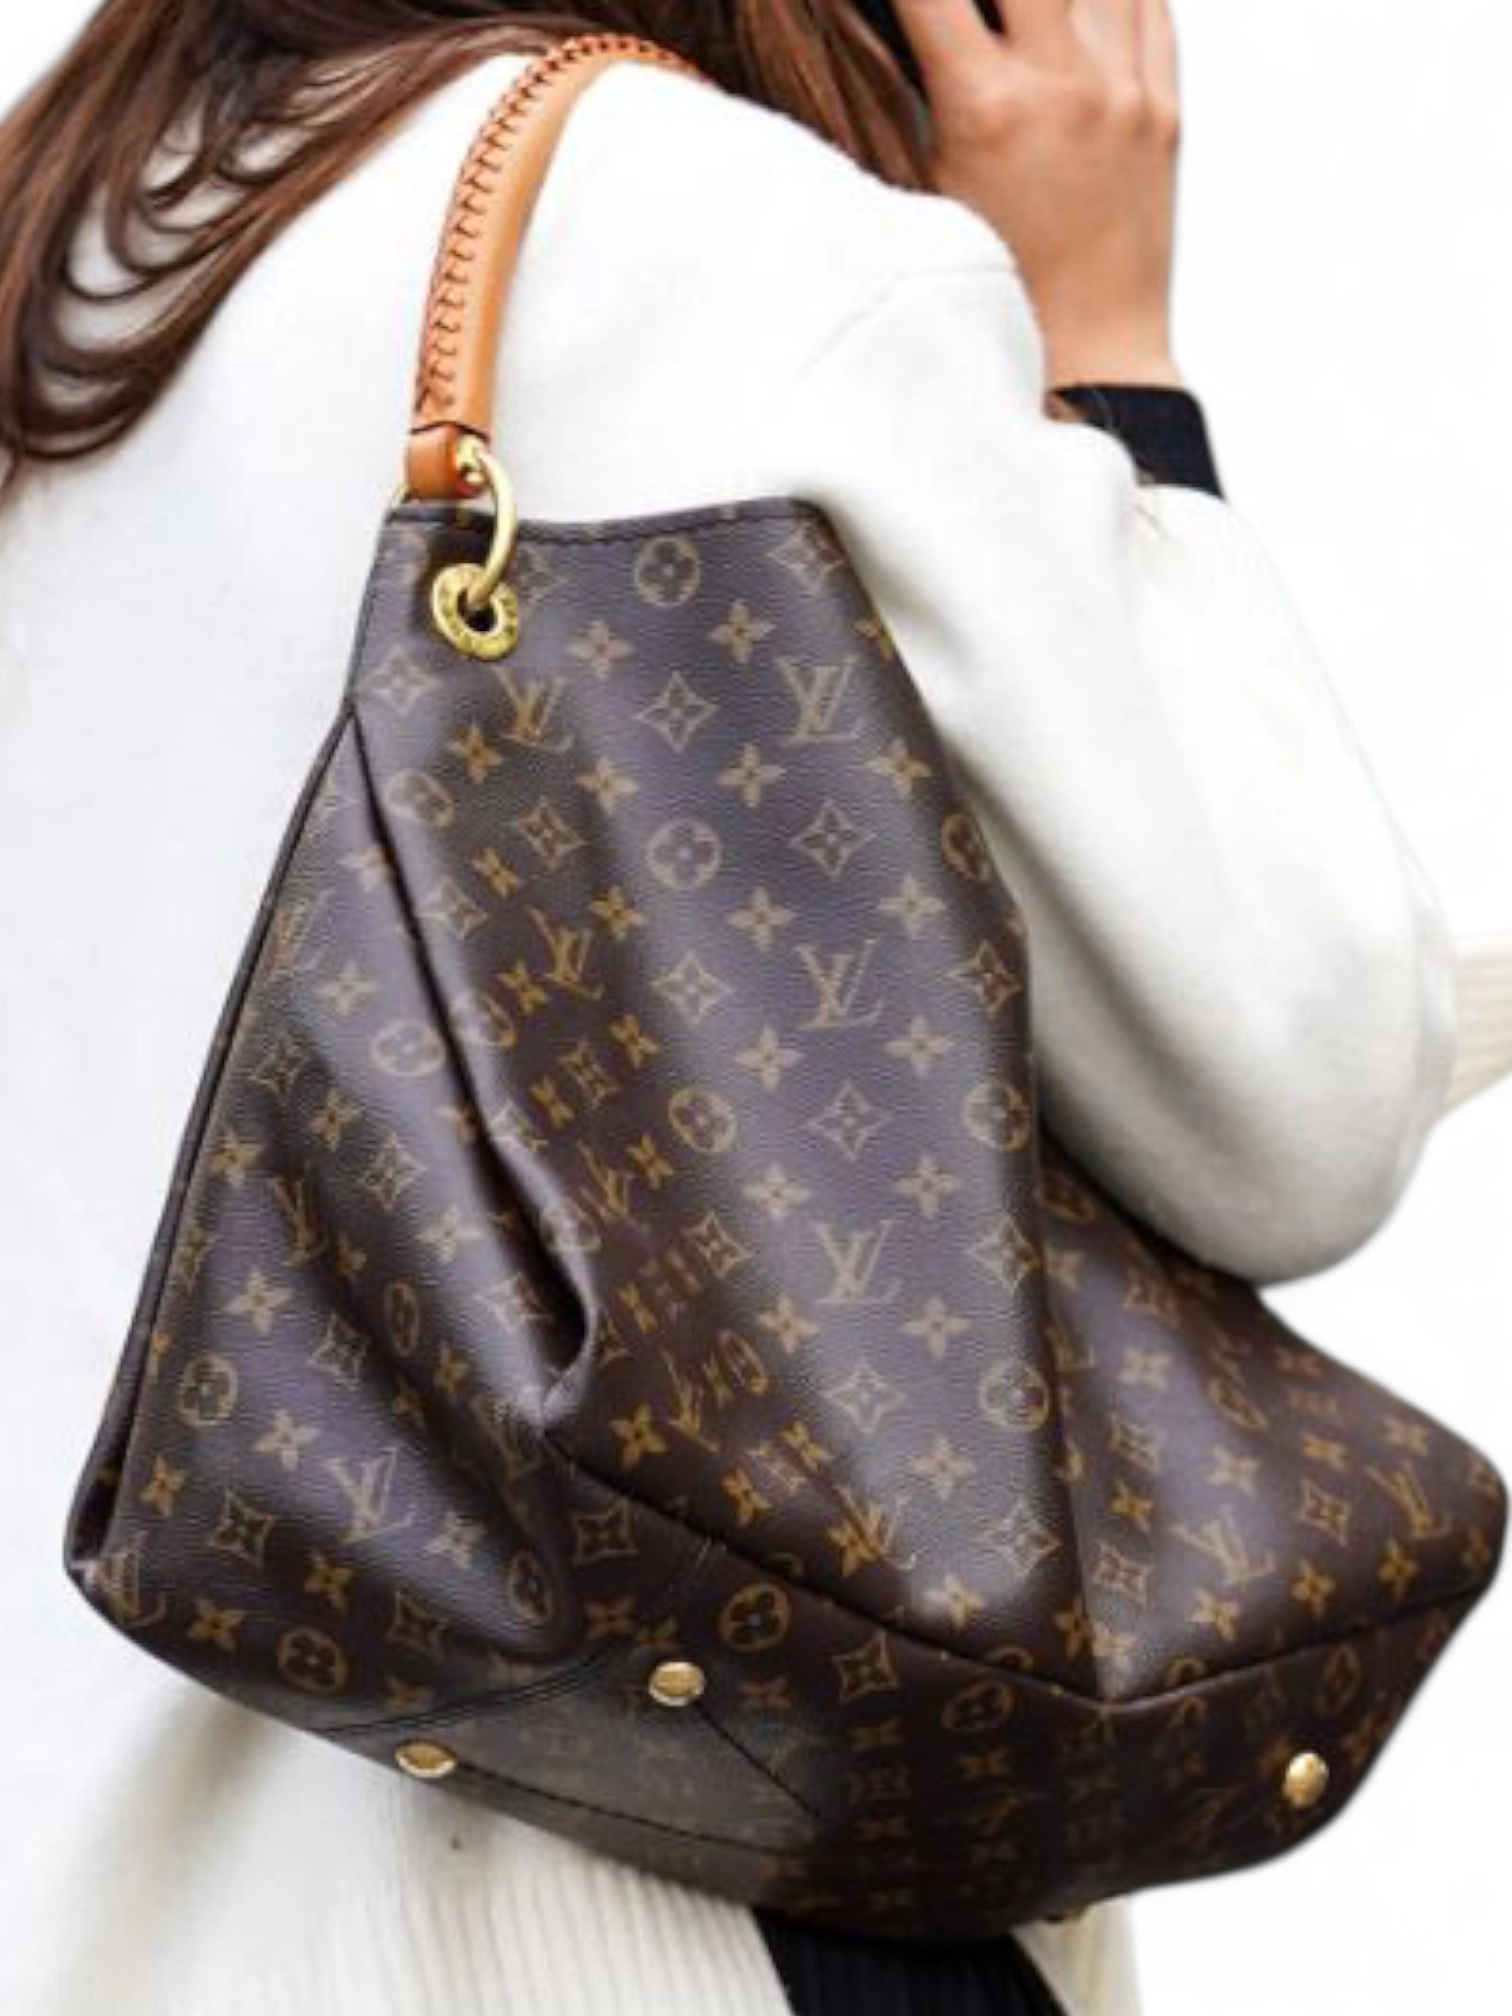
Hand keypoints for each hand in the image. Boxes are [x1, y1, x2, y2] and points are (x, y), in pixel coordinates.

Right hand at [889, 0, 1183, 387]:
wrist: (1089, 363)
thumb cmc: (995, 298)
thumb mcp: (926, 198)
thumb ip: (914, 101)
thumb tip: (887, 31)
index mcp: (987, 111)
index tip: (902, 3)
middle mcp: (1065, 87)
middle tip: (966, 13)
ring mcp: (1125, 93)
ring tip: (1026, 21)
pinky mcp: (1164, 112)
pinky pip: (1148, 4)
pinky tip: (1080, 8)